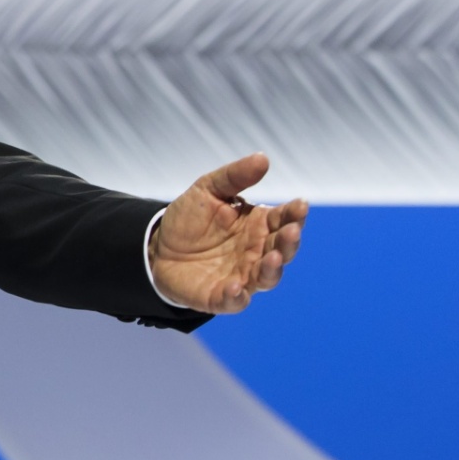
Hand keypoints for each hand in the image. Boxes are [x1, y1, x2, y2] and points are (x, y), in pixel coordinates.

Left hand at [149, 153, 307, 313]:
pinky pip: (235, 301)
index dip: (294, 213)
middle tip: (291, 230)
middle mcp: (257, 251)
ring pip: (268, 277)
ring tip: (274, 258)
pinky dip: (237, 297)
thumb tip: (263, 158)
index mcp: (258, 225)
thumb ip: (234, 177)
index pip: (284, 218)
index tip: (301, 205)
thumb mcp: (208, 190)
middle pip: (282, 248)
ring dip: (273, 269)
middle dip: (289, 240)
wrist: (157, 246)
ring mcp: (242, 275)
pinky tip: (236, 288)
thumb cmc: (190, 219)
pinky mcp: (221, 296)